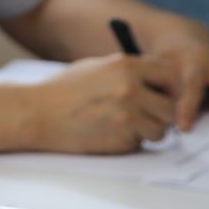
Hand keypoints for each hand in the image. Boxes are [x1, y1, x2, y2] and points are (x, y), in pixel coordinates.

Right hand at [27, 53, 180, 154]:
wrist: (37, 114)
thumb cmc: (63, 91)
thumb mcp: (96, 68)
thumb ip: (127, 71)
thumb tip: (156, 78)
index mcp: (125, 66)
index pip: (169, 74)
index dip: (169, 86)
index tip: (163, 94)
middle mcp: (131, 89)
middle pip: (172, 106)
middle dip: (162, 113)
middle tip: (146, 115)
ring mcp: (127, 116)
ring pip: (161, 129)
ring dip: (149, 130)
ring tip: (126, 125)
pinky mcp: (121, 138)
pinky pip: (141, 142)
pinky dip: (131, 141)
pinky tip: (109, 133)